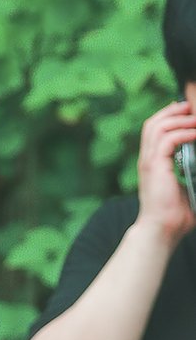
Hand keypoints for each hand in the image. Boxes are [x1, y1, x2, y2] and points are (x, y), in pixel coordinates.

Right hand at [136, 100, 195, 244]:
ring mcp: (149, 163)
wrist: (162, 231)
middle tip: (191, 108)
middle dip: (173, 111)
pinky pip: (168, 139)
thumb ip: (194, 172)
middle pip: (153, 123)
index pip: (154, 130)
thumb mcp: (188, 185)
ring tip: (195, 119)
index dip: (169, 117)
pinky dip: (184, 133)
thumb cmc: (175, 216)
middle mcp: (147, 160)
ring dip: (179, 119)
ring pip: (158, 126)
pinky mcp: (155, 167)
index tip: (188, 113)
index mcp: (152, 164)